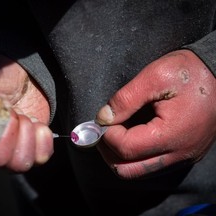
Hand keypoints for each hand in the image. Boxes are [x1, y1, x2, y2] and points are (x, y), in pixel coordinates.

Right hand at [0, 53, 52, 171]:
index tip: (0, 112)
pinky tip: (38, 123)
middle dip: (11, 131)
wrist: (20, 72)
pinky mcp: (30, 147)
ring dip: (27, 134)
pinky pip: (41, 157)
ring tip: (24, 116)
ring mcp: (9, 150)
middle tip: (12, 111)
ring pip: (20, 163)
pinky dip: (43, 139)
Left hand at [96, 50, 215, 178]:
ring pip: (138, 170)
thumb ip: (125, 99)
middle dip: (108, 151)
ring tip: (114, 133)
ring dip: (119, 156)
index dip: (107, 135)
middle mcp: (179, 153)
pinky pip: (151, 164)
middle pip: (129, 170)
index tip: (102, 120)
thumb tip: (103, 118)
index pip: (126, 149)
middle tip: (104, 131)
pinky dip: (134, 155)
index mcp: (172, 134)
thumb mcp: (154, 76)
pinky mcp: (184, 153)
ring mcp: (183, 156)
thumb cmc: (190, 72)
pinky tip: (130, 135)